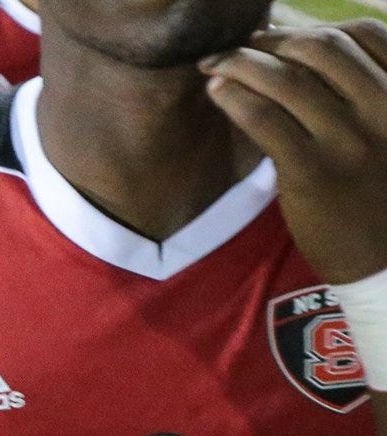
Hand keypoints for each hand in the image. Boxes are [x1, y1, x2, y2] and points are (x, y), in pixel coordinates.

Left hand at [203, 21, 386, 282]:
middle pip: (322, 48)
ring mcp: (350, 139)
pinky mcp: (313, 170)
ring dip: (242, 62)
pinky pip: (265, 118)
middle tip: (240, 46)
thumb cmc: (382, 193)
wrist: (386, 261)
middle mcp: (386, 108)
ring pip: (288, 79)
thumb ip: (365, 95)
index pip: (368, 33)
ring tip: (215, 63)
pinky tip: (217, 91)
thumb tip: (303, 57)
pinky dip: (235, 97)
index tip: (281, 33)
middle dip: (273, 40)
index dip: (317, 26)